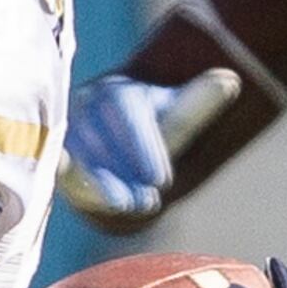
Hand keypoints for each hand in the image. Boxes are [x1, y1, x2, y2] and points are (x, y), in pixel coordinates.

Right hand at [59, 68, 242, 222]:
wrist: (117, 140)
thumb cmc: (152, 129)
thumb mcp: (178, 114)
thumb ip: (201, 101)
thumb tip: (230, 80)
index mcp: (117, 91)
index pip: (126, 111)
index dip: (143, 146)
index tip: (162, 181)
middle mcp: (86, 104)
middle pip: (99, 135)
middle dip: (123, 171)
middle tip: (147, 202)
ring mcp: (67, 128)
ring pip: (78, 154)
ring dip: (102, 184)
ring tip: (129, 207)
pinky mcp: (56, 152)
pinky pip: (56, 163)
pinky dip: (67, 177)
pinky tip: (86, 198)